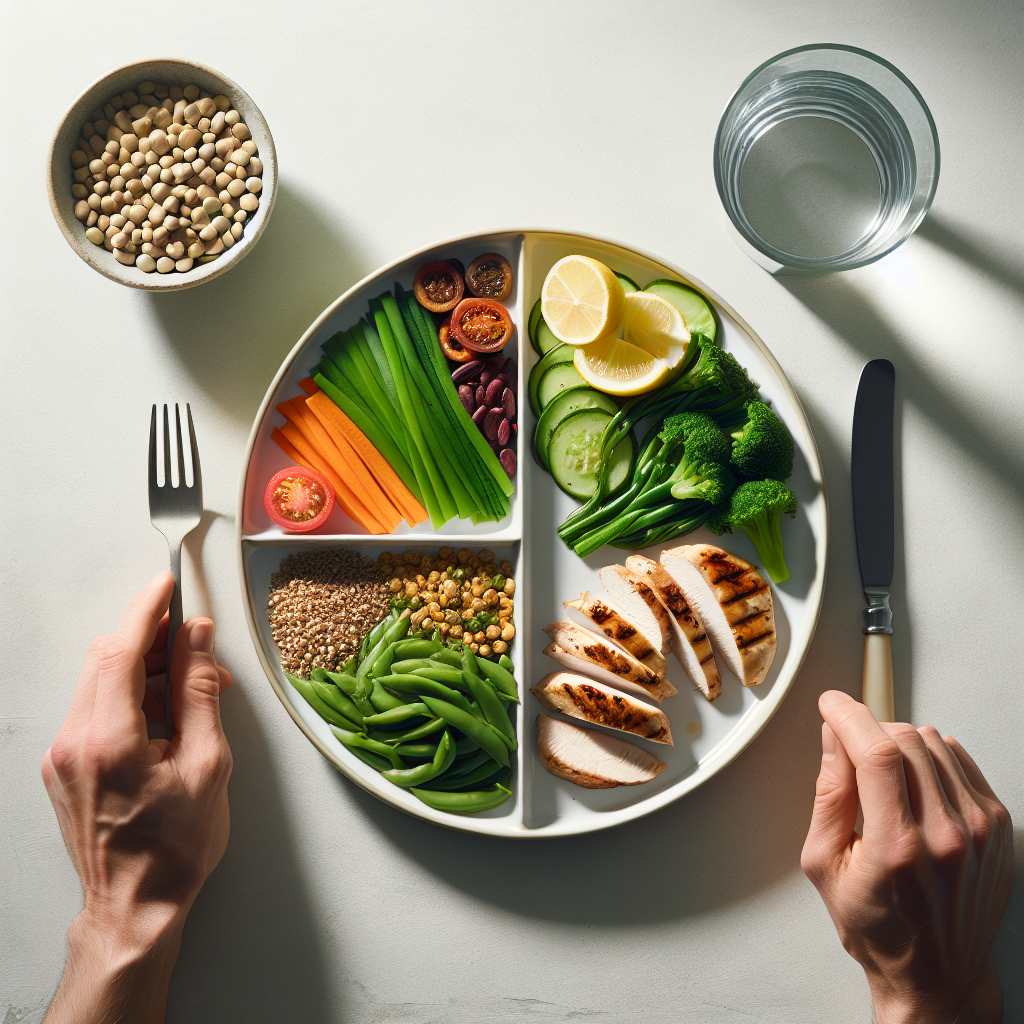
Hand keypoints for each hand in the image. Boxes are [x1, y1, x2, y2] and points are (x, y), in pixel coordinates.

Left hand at [42, 572, 232, 1023]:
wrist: (133, 907)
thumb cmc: (173, 849)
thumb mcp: (208, 764)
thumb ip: (199, 693)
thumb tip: (198, 642)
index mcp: (109, 740)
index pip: (121, 650)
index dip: (147, 610)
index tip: (167, 587)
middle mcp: (74, 742)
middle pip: (105, 658)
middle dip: (149, 637)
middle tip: (191, 638)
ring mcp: (63, 755)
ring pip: (99, 682)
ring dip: (143, 669)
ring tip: (189, 689)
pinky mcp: (64, 766)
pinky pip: (94, 710)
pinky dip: (130, 697)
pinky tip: (165, 714)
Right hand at [801, 691, 1011, 1023]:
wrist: (936, 974)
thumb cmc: (878, 927)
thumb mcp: (825, 864)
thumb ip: (829, 794)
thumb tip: (833, 739)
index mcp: (897, 848)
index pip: (875, 753)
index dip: (849, 716)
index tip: (832, 705)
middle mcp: (946, 836)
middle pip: (906, 740)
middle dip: (870, 730)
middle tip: (851, 747)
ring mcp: (979, 830)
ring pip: (935, 743)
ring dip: (901, 743)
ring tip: (883, 776)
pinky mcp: (998, 827)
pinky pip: (960, 760)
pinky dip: (931, 757)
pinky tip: (914, 784)